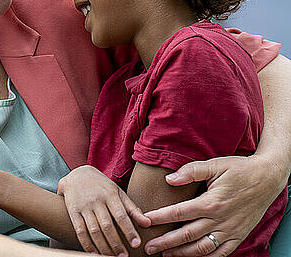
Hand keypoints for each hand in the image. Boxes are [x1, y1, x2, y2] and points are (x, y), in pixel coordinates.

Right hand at [58, 165, 150, 255]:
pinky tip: (94, 253)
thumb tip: (148, 223)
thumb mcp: (118, 192)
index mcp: (110, 195)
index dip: (129, 230)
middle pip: (107, 226)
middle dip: (116, 243)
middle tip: (124, 256)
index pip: (121, 215)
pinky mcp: (73, 212)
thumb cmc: (102, 186)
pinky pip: (80, 231)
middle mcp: (96, 201)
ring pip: (93, 231)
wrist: (77, 175)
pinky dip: (86, 244)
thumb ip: (132, 209)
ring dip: (103, 247)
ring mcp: (84, 207)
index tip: (136, 244)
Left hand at [143, 155, 287, 255]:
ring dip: (182, 254)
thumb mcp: (215, 165)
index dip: (160, 217)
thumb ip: (191, 171)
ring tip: (165, 255)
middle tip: (148, 247)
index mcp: (211, 202)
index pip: (179, 213)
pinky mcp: (238, 236)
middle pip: (187, 235)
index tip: (145, 221)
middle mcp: (220, 220)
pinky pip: (221, 253)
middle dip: (165, 243)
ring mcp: (230, 230)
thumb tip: (169, 179)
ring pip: (202, 248)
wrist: (268, 178)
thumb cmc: (240, 169)